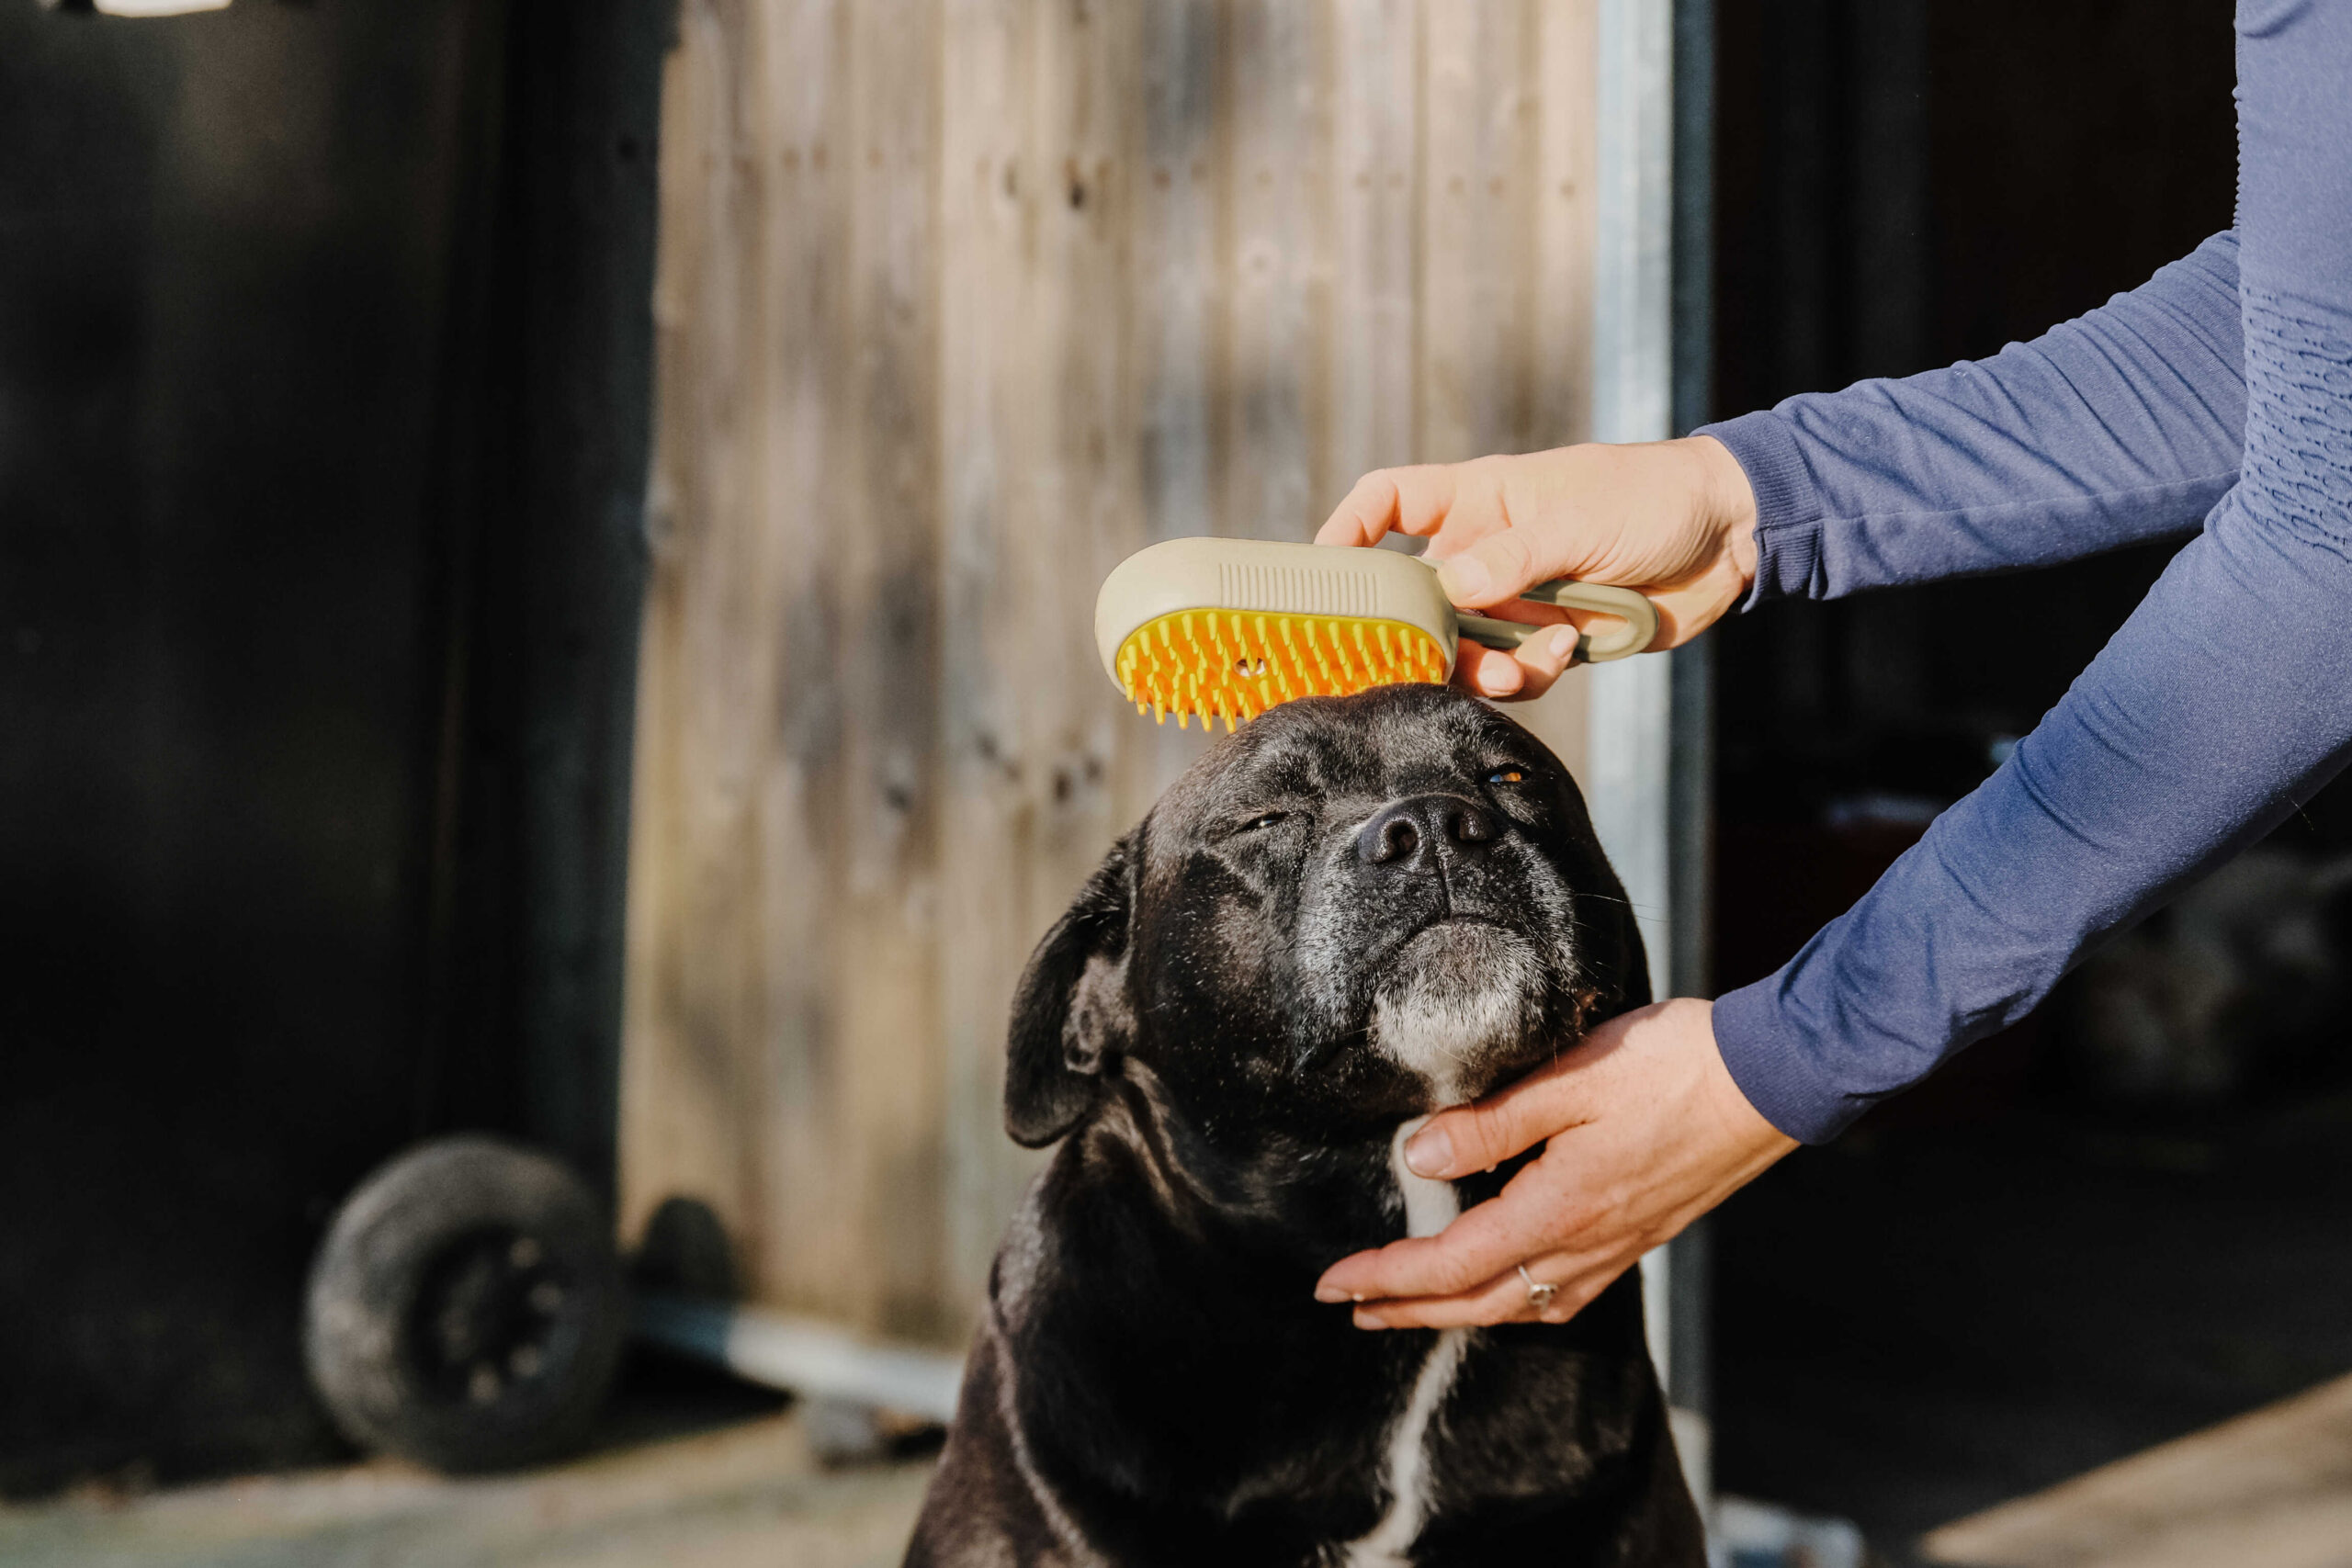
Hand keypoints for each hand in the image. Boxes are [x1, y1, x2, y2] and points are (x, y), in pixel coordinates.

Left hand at [1312, 999, 1796, 1327]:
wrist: (1772, 1079)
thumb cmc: (1673, 1066)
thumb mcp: (1569, 1078)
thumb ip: (1490, 1122)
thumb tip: (1418, 1158)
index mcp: (1560, 1209)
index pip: (1450, 1264)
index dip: (1386, 1278)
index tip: (1333, 1283)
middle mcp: (1587, 1244)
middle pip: (1479, 1301)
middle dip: (1409, 1310)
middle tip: (1352, 1309)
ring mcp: (1620, 1244)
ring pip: (1522, 1304)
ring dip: (1459, 1310)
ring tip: (1411, 1305)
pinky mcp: (1642, 1232)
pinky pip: (1564, 1292)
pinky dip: (1517, 1300)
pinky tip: (1506, 1287)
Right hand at [1314, 438, 1758, 700]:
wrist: (1730, 533)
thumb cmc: (1650, 496)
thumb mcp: (1575, 517)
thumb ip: (1511, 557)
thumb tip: (1448, 589)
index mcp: (1479, 499)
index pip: (1389, 502)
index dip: (1350, 531)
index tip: (1325, 573)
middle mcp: (1488, 549)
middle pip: (1419, 600)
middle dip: (1421, 637)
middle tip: (1425, 666)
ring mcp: (1519, 597)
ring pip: (1467, 649)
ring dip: (1483, 669)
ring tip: (1518, 668)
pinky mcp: (1554, 639)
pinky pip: (1519, 672)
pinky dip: (1533, 673)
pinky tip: (1567, 650)